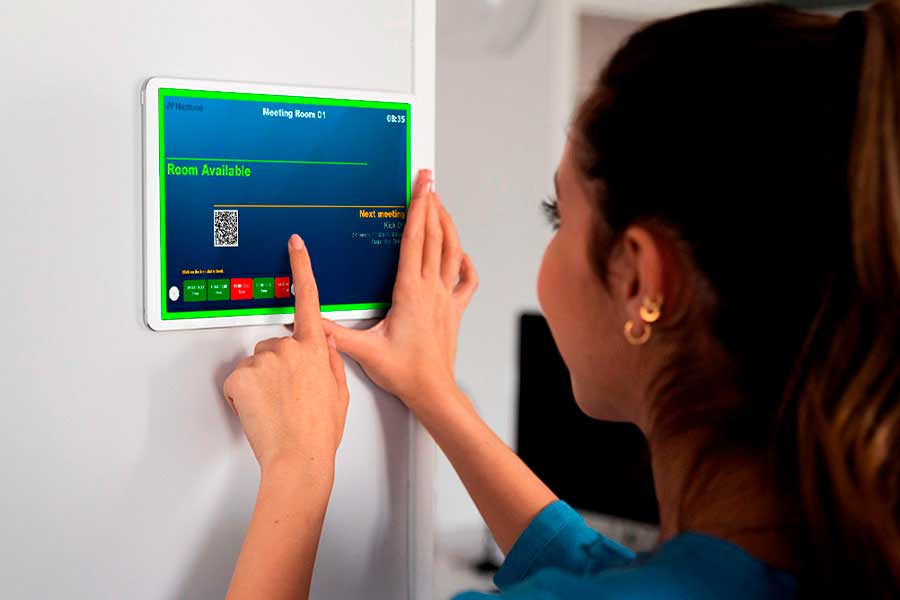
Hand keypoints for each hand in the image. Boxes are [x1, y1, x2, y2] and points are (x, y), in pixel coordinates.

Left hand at [223, 234, 349, 472]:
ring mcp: (263, 361)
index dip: (302, 268)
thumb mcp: (338, 392)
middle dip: (275, 365)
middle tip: (286, 396)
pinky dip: (243, 396)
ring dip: (259, 382)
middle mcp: (288, 347)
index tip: (295, 245)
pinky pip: (238, 381)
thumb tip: (325, 342)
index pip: (309, 299)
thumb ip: (330, 360)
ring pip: (254, 364)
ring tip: (274, 408)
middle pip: (273, 344)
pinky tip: (260, 411)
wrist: (299, 458)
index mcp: (316, 348)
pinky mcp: (241, 377)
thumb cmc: (320, 431)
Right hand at [321, 170, 477, 411]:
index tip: (421, 186)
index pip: (414, 239)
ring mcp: (446, 298)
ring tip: (441, 204)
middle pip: (434, 236)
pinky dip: (464, 262)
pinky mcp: (454, 310)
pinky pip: (466, 280)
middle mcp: (431, 289)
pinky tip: (460, 254)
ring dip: (448, 226)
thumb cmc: (404, 372)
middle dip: (431, 204)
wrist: (433, 391)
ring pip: (452, 252)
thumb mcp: (363, 351)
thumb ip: (335, 333)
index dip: (417, 208)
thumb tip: (310, 320)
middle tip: (428, 180)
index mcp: (410, 291)